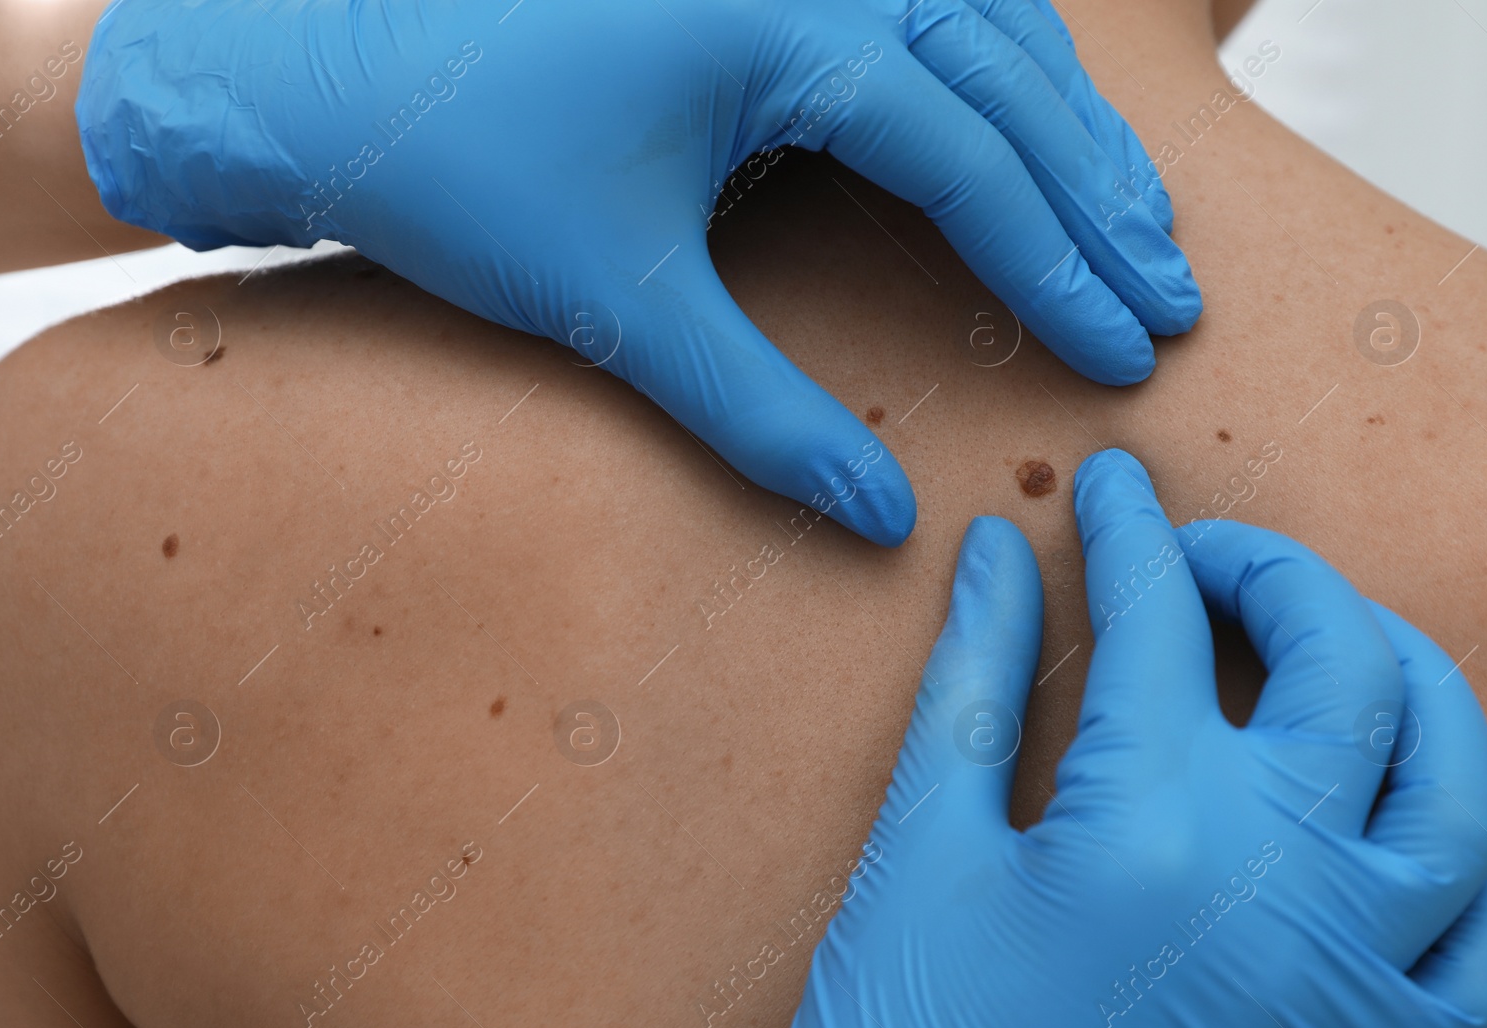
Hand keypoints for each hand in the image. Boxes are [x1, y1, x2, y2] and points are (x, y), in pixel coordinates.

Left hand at [77, 0, 1199, 546]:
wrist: (315, 73)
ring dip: (1064, 117)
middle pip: (1007, 72)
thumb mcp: (619, 306)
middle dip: (1098, 190)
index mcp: (779, 21)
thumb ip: (761, 413)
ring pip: (982, 13)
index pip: (969, 155)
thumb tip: (880, 519)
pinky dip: (992, 61)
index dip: (1058, 263)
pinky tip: (1029, 117)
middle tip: (1171, 290)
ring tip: (1136, 213)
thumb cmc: (454, 174)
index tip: (1127, 345)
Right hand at [790, 449, 1486, 1027]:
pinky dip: (1468, 852)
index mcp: (1151, 825)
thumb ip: (974, 686)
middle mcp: (1285, 888)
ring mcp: (1350, 980)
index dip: (1129, 532)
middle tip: (1203, 559)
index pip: (1158, 620)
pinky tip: (1397, 814)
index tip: (1112, 488)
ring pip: (1455, 787)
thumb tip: (1000, 555)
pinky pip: (1485, 943)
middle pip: (1343, 667)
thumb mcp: (920, 853)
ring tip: (1327, 648)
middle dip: (1276, 575)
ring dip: (1405, 683)